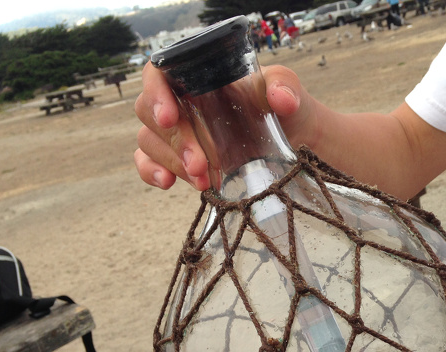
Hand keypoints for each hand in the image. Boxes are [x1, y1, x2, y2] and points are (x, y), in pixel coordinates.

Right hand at [133, 62, 317, 190]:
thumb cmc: (287, 111)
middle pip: (151, 112)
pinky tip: (167, 182)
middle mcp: (183, 102)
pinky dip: (151, 172)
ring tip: (202, 181)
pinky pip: (148, 162)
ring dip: (172, 162)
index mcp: (199, 77)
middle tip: (200, 164)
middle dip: (175, 140)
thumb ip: (284, 85)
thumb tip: (282, 99)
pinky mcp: (180, 159)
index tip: (170, 117)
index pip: (160, 74)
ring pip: (150, 141)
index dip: (156, 93)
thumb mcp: (289, 91)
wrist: (297, 144)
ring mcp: (179, 132)